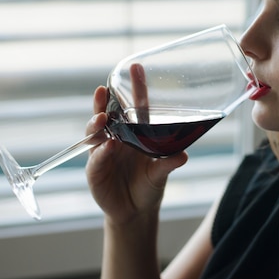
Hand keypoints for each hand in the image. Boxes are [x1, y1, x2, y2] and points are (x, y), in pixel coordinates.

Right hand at [85, 65, 187, 224]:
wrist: (136, 211)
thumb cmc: (149, 184)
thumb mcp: (161, 172)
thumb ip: (169, 162)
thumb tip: (183, 155)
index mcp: (133, 132)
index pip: (134, 105)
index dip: (135, 87)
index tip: (136, 67)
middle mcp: (116, 138)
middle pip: (107, 113)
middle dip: (103, 102)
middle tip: (103, 92)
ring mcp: (103, 152)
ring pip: (95, 132)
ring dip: (97, 123)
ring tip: (103, 118)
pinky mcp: (95, 170)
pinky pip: (96, 158)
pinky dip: (101, 152)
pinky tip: (106, 146)